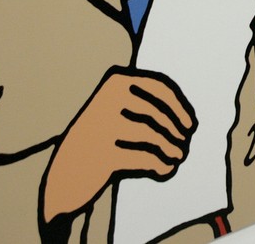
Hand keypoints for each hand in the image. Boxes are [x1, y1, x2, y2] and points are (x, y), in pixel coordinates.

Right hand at [42, 67, 195, 222]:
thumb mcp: (121, 113)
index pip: (159, 87)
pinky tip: (165, 169)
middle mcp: (106, 99)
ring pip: (152, 136)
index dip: (180, 107)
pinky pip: (142, 157)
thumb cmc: (101, 139)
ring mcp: (100, 126)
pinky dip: (159, 164)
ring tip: (178, 156)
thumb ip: (152, 108)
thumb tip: (188, 123)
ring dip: (172, 148)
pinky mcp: (100, 155)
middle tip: (184, 146)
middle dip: (176, 132)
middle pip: (158, 114)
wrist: (63, 174)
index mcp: (115, 81)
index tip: (191, 125)